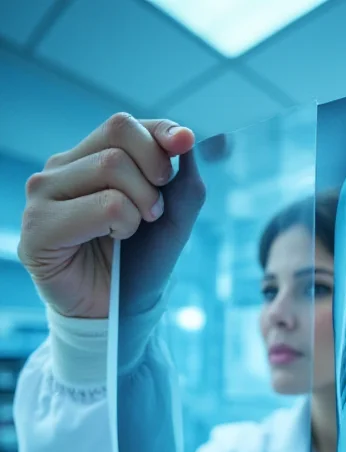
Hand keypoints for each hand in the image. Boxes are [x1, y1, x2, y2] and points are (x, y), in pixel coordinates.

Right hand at [18, 113, 205, 318]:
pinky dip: (124, 222)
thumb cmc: (138, 264)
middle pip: (118, 136)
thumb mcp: (171, 220)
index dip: (160, 131)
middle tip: (155, 211)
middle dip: (155, 172)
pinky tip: (114, 240)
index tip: (186, 143)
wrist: (117, 312)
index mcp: (86, 160)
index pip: (123, 125)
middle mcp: (60, 170)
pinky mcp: (38, 226)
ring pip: (112, 166)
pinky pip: (103, 204)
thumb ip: (183, 182)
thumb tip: (185, 139)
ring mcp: (43, 194)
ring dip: (141, 204)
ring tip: (132, 232)